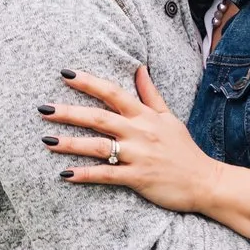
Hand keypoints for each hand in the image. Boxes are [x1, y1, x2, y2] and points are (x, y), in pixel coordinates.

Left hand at [41, 65, 222, 211]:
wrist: (206, 182)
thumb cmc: (184, 150)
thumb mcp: (169, 117)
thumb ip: (150, 94)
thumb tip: (139, 67)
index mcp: (144, 115)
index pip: (112, 93)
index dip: (88, 82)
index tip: (65, 74)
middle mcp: (139, 132)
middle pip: (98, 117)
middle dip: (69, 112)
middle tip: (42, 108)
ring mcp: (139, 155)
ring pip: (99, 146)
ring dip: (71, 143)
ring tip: (46, 141)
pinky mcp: (139, 178)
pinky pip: (107, 175)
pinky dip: (85, 174)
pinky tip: (65, 174)